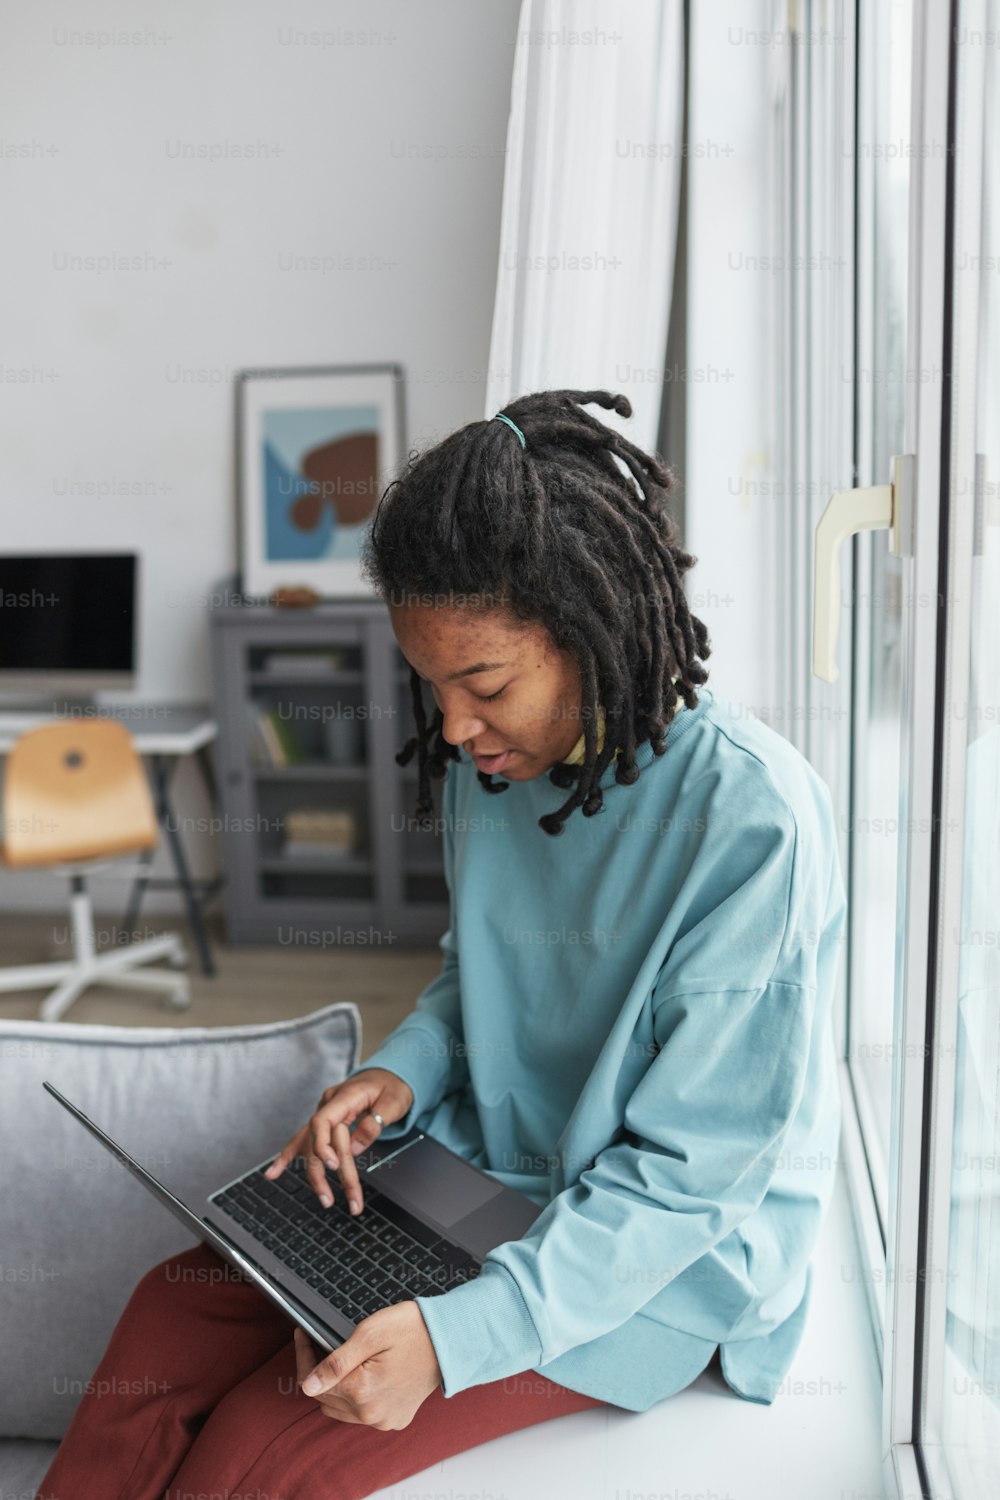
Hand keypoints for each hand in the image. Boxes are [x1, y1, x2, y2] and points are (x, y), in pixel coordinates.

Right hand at [264, 1067, 413, 1215]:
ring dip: (315, 1174)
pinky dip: (288, 1157)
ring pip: (310, 1146)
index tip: (334, 1166)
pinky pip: (304, 1141)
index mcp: (344, 1096)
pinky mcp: (325, 1122)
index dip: (323, 1145)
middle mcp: (328, 1104)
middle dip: (326, 1173)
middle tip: (338, 1200)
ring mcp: (324, 1112)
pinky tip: (273, 1173)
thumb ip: (374, 1122)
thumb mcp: (394, 1100)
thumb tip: (355, 1148)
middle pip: (318, 1141)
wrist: (389, 1073)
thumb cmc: (392, 1085)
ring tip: (324, 1199)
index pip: (323, 1122)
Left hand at [293, 1302, 442, 1429]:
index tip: (304, 1335)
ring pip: (340, 1409)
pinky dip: (357, 1398)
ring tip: (347, 1360)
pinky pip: (363, 1414)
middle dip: (318, 1371)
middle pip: (324, 1397)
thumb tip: (308, 1384)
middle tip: (323, 1343)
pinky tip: (367, 1375)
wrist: (451, 1340)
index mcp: (361, 1391)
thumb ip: (336, 1361)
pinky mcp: (395, 1420)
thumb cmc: (413, 1329)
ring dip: (337, 1387)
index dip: (303, 1355)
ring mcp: (384, 1420)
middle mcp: (371, 1413)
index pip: (311, 1381)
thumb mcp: (370, 1333)